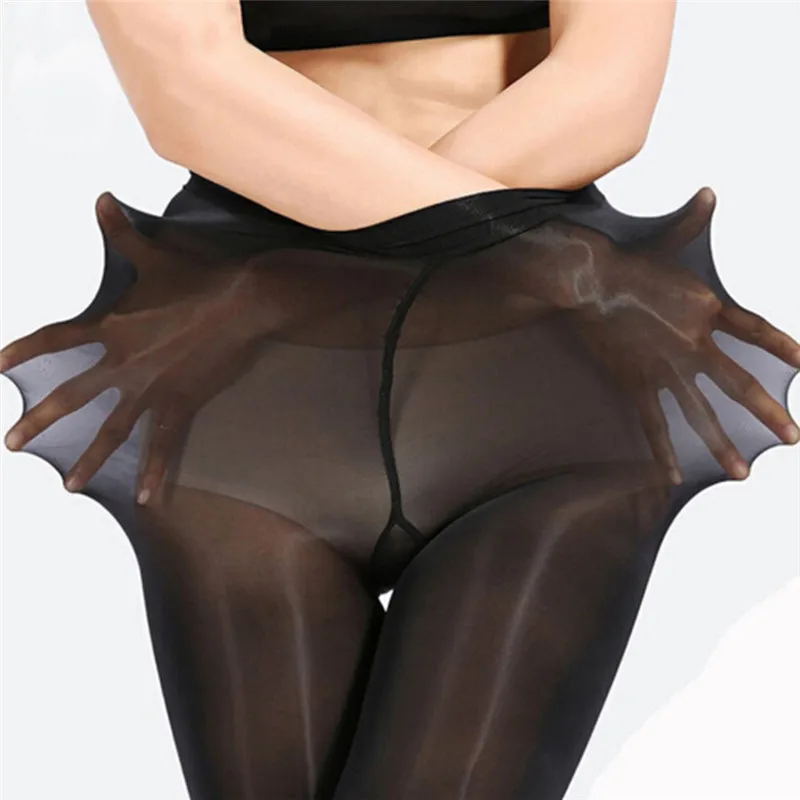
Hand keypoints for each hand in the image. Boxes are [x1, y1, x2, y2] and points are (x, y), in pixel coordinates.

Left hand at [1, 192, 269, 502]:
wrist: (243, 303)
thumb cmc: (199, 277)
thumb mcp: (155, 255)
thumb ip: (120, 232)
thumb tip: (99, 197)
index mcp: (113, 327)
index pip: (56, 341)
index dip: (21, 351)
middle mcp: (124, 363)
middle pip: (70, 396)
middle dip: (37, 421)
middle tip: (11, 443)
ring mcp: (152, 388)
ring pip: (112, 430)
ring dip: (88, 459)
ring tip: (67, 486)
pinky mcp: (182, 404)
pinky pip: (166, 444)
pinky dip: (156, 473)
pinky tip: (145, 499)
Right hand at [566, 187, 799, 482]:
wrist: (588, 282)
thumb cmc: (624, 261)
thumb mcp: (666, 241)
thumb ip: (693, 221)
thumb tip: (709, 193)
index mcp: (708, 307)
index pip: (757, 332)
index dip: (784, 348)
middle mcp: (694, 343)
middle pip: (741, 384)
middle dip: (769, 413)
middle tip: (793, 437)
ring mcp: (666, 367)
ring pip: (701, 413)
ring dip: (723, 445)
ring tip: (743, 471)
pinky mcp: (636, 381)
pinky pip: (653, 422)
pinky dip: (663, 449)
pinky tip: (674, 473)